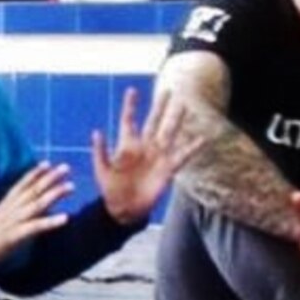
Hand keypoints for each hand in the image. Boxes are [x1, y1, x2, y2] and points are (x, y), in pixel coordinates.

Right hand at [0, 162, 71, 265]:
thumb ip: (8, 213)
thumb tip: (19, 210)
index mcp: (6, 205)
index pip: (22, 184)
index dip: (35, 173)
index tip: (47, 163)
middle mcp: (12, 208)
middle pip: (34, 189)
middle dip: (50, 177)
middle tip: (66, 167)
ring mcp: (14, 220)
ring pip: (38, 203)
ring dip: (55, 194)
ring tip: (71, 186)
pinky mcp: (16, 235)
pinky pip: (36, 226)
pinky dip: (51, 221)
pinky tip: (65, 218)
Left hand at [93, 88, 202, 225]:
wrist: (124, 209)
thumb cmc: (110, 190)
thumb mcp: (102, 171)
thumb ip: (100, 152)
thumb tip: (96, 132)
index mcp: (126, 145)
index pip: (128, 120)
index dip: (130, 106)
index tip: (132, 90)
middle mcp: (144, 147)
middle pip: (153, 121)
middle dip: (160, 106)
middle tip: (167, 90)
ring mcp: (157, 156)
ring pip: (169, 133)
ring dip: (176, 120)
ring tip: (183, 105)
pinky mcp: (168, 168)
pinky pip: (182, 155)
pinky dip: (192, 147)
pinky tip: (202, 138)